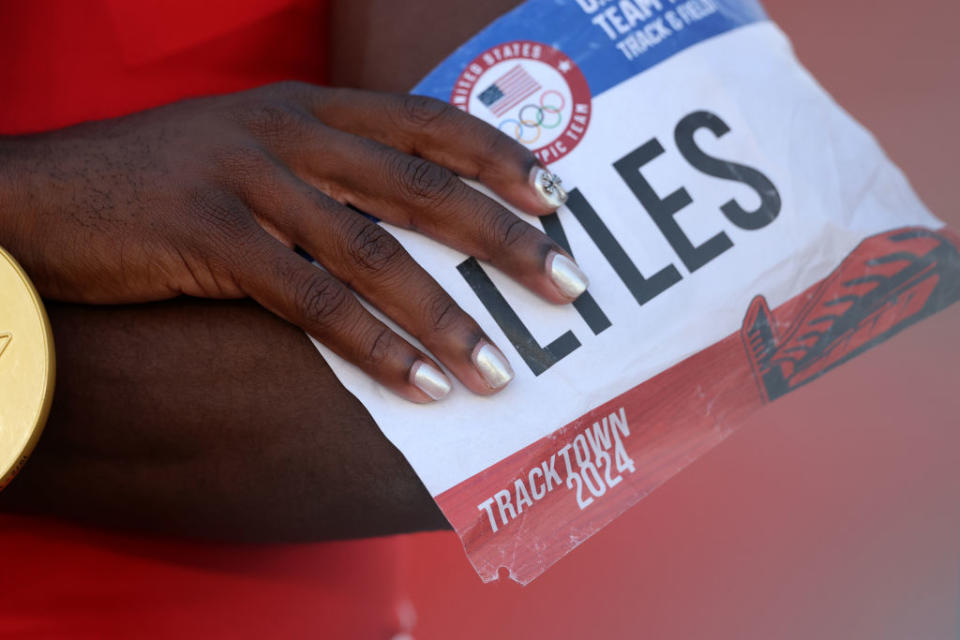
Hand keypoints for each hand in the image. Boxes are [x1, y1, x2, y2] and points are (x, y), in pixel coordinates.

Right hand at [0, 82, 586, 401]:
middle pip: (424, 187)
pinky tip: (421, 385)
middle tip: (567, 287)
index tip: (557, 200)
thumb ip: (323, 167)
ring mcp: (250, 179)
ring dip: (449, 316)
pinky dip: (374, 348)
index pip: (428, 122)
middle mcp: (289, 131)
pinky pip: (314, 300)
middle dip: (505, 241)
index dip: (501, 158)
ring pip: (377, 252)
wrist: (42, 193)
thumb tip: (402, 216)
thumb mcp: (248, 148)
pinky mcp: (210, 235)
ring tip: (501, 367)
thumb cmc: (157, 182)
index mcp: (307, 105)